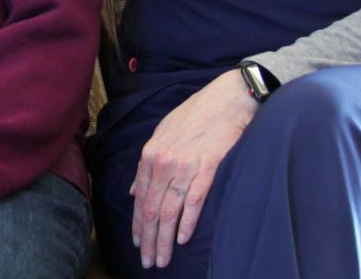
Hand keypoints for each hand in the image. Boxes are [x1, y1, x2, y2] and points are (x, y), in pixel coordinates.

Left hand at [130, 69, 257, 269]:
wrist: (228, 98)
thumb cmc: (197, 114)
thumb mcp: (163, 133)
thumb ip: (147, 163)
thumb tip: (132, 189)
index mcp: (151, 154)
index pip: (140, 198)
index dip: (138, 224)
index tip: (138, 244)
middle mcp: (163, 162)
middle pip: (152, 209)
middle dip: (148, 239)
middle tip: (148, 262)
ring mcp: (184, 166)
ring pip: (169, 211)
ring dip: (165, 239)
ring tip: (162, 259)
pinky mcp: (207, 168)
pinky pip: (193, 201)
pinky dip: (187, 223)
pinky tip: (183, 239)